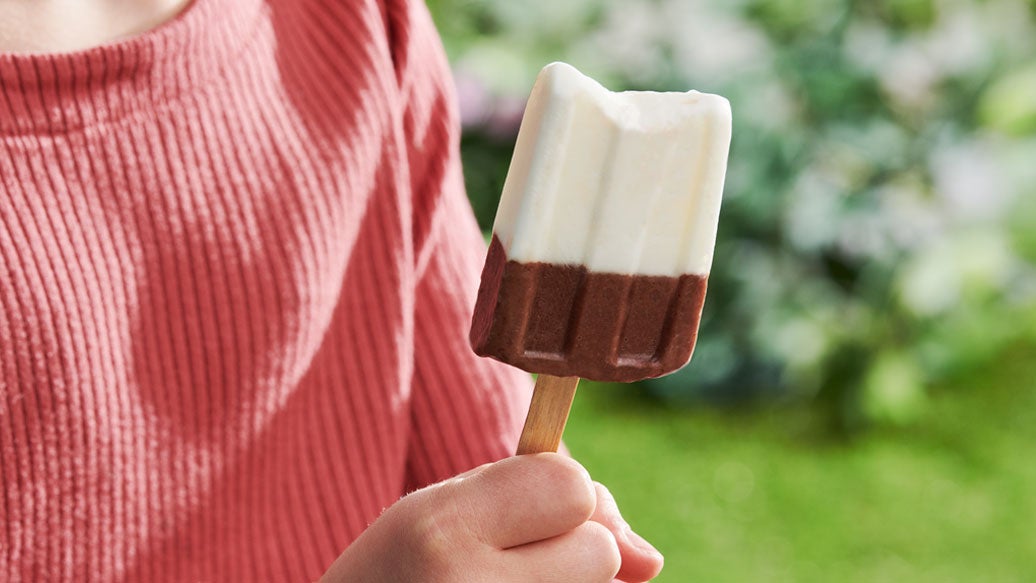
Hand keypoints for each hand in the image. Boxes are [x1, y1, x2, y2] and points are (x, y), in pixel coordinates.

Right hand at [320, 453, 663, 581]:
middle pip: (598, 550)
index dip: (558, 499)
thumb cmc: (395, 578)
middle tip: (498, 573)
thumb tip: (651, 560)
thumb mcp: (440, 515)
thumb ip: (539, 503)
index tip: (519, 518)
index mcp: (441, 530)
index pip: (572, 486)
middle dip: (566, 554)